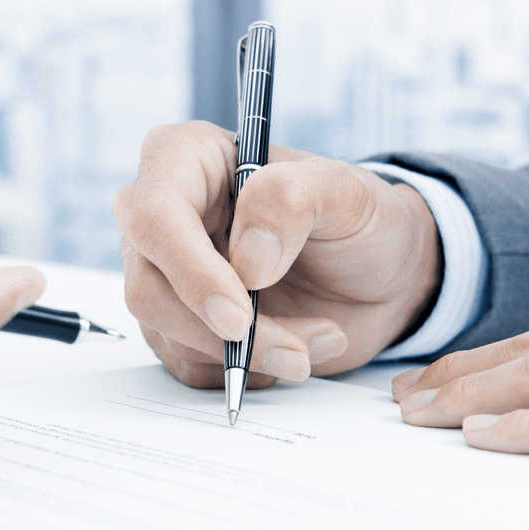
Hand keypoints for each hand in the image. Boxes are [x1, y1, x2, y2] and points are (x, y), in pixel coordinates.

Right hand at [115, 121, 440, 389]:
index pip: (155, 218)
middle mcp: (161, 216)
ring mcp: (166, 275)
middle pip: (149, 289)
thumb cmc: (357, 220)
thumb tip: (247, 259)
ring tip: (318, 337)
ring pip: (170, 336)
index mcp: (185, 159)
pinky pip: (191, 366)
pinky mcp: (181, 325)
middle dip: (224, 332)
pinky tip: (295, 347)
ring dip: (252, 353)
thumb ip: (292, 201)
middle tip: (296, 349)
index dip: (191, 273)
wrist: (379, 275)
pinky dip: (249, 370)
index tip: (239, 317)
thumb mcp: (346, 193)